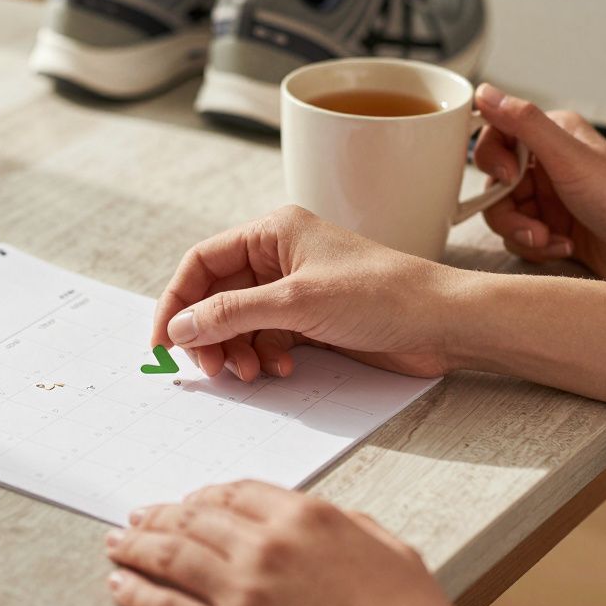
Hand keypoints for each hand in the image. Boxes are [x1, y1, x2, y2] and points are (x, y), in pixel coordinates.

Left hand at [106, 480, 467, 605]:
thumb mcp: (381, 543)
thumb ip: (338, 522)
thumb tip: (309, 517)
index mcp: (303, 516)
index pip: (234, 492)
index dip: (204, 496)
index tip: (188, 502)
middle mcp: (265, 545)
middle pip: (194, 518)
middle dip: (160, 516)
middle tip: (136, 517)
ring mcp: (244, 591)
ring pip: (172, 557)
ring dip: (137, 547)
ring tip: (117, 543)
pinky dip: (138, 594)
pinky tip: (121, 584)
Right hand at [151, 205, 465, 379]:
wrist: (442, 323)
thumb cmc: (381, 294)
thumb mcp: (295, 303)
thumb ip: (230, 314)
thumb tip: (179, 328)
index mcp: (273, 232)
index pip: (202, 262)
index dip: (177, 301)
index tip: (163, 341)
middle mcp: (280, 256)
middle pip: (217, 296)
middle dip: (210, 334)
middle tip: (212, 369)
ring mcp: (295, 289)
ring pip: (240, 322)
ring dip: (238, 350)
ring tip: (252, 373)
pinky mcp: (312, 319)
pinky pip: (267, 338)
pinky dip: (265, 356)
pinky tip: (283, 368)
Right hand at [472, 84, 605, 285]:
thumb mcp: (568, 157)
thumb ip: (524, 122)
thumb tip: (484, 91)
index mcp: (553, 136)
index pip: (496, 137)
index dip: (492, 161)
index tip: (507, 178)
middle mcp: (549, 164)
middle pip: (494, 185)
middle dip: (508, 211)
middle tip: (532, 225)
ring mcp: (551, 198)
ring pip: (503, 214)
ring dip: (522, 233)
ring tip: (550, 240)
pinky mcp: (554, 228)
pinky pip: (520, 237)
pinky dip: (537, 247)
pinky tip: (564, 247)